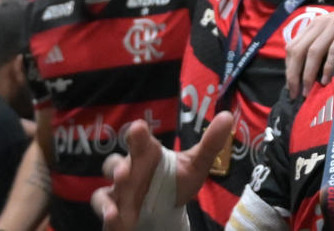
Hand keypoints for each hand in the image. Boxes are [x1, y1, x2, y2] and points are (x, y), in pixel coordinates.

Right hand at [91, 113, 232, 230]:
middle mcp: (129, 169)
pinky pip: (105, 209)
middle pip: (116, 163)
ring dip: (111, 193)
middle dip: (118, 167)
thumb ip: (210, 143)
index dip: (137, 134)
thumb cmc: (176, 181)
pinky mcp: (113, 208)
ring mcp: (118, 190)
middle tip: (124, 172)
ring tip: (118, 200)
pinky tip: (115, 218)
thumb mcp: (196, 165)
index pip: (139, 140)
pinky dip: (107, 213)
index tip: (138, 128)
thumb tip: (228, 116)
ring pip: (106, 188)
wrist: (167, 209)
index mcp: (147, 153)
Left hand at [284, 7, 333, 99]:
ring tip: (307, 90)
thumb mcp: (326, 31)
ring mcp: (332, 27)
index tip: (290, 86)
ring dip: (308, 74)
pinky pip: (333, 50)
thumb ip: (314, 44)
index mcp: (312, 26)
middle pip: (299, 51)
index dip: (289, 68)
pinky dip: (327, 66)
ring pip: (313, 52)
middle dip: (294, 74)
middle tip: (295, 93)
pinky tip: (324, 80)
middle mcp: (319, 25)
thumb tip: (303, 72)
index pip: (292, 47)